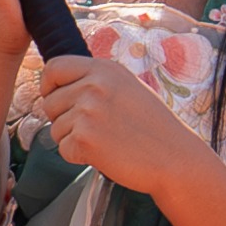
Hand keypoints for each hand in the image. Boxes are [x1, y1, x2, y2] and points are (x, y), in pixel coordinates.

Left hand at [12, 53, 225, 214]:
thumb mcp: (126, 88)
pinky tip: (106, 154)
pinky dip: (79, 157)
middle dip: (63, 119)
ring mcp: (88, 111)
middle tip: (93, 130)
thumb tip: (55, 84)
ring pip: (55, 128)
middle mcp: (94, 85)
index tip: (57, 99)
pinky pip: (63, 150)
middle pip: (49, 102)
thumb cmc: (153, 127)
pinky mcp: (85, 138)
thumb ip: (94, 81)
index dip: (49, 86)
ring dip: (73, 140)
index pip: (53, 67)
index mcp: (104, 69)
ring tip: (106, 141)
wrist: (176, 158)